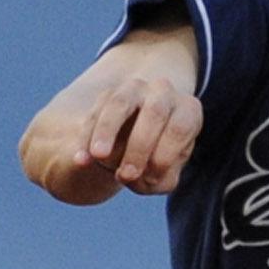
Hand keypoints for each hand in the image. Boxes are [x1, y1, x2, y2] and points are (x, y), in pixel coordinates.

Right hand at [21, 41, 203, 202]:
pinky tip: (81, 160)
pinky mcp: (108, 94)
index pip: (180, 128)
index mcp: (188, 111)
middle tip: (126, 175)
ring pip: (120, 103)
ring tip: (99, 156)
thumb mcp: (165, 174)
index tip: (149, 179)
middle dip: (139, 146)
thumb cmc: (158, 162)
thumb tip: (134, 175)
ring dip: (107, 130)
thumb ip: (158, 179)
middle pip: (155, 112)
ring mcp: (135, 88)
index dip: (164, 156)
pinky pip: (95, 113)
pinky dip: (86, 137)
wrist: (136, 144)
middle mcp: (164, 92)